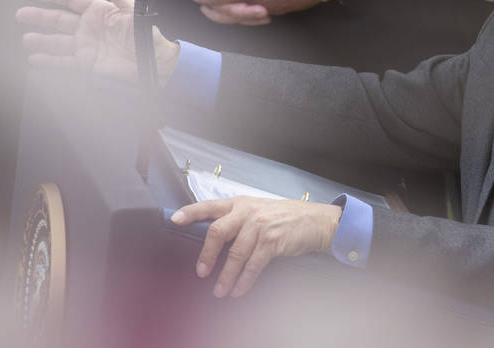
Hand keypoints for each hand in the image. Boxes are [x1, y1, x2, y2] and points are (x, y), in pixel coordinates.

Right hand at [16, 0, 180, 83]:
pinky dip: (48, 61)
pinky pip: (63, 61)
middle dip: (40, 16)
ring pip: (58, 41)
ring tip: (26, 39)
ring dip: (41, 40)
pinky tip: (33, 59)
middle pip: (59, 19)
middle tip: (20, 14)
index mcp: (100, 11)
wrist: (155, 62)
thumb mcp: (132, 10)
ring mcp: (87, 45)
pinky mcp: (88, 63)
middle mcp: (90, 27)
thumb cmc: (147, 34)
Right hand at [162, 0, 271, 24]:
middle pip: (228, 3)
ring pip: (226, 13)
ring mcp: (202, 0)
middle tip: (267, 5)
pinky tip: (251, 19)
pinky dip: (237, 18)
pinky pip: (222, 14)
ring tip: (264, 16)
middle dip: (249, 5)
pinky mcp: (205, 2)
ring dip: (245, 16)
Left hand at [170, 196, 341, 297]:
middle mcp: (249, 212)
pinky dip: (244, 280)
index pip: (211, 206)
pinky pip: (253, 264)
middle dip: (207, 254)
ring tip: (221, 290)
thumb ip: (239, 222)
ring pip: (235, 254)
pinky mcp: (273, 240)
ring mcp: (261, 225)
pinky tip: (239, 289)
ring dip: (226, 276)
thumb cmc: (288, 217)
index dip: (191, 212)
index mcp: (242, 203)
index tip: (175, 220)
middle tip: (201, 271)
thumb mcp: (261, 211)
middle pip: (218, 231)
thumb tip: (216, 244)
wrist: (318, 221)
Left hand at [185, 0, 317, 25]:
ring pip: (238, 15)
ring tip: (210, 10)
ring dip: (222, 13)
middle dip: (208, 2)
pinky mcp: (273, 10)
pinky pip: (251, 18)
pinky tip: (236, 15)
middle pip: (226, 5)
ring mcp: (265, 8)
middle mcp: (256, 2)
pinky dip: (239, 17)